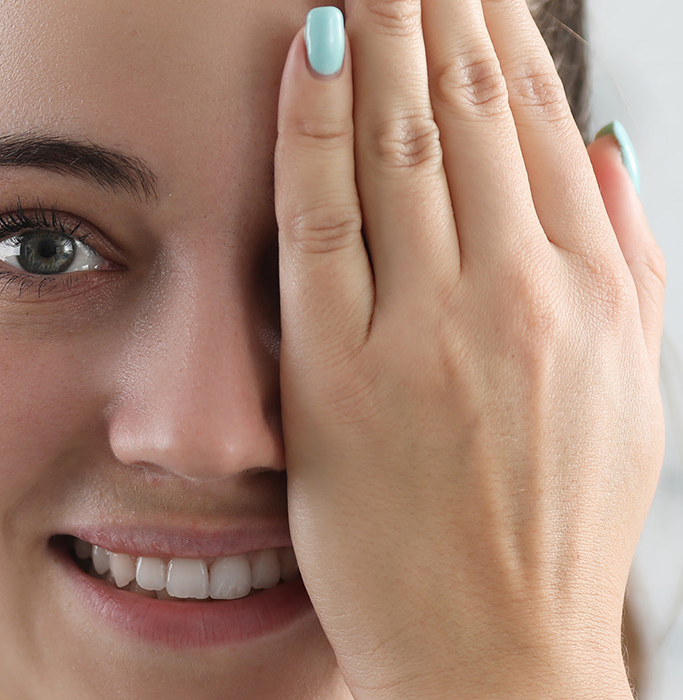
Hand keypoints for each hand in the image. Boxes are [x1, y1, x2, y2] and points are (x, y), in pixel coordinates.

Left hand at [272, 2, 661, 697]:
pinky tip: (308, 53)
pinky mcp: (343, 378)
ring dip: (384, 36)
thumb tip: (605, 139)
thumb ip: (628, 257)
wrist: (500, 652)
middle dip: (438, 7)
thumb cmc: (554, 522)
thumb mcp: (632, 388)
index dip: (498, 30)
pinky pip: (324, 223)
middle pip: (474, 113)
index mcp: (597, 292)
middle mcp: (523, 298)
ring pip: (405, 148)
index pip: (542, 123)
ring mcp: (431, 336)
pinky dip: (315, 128)